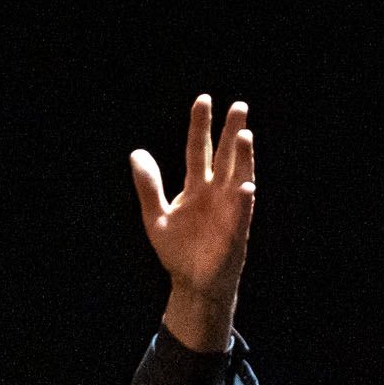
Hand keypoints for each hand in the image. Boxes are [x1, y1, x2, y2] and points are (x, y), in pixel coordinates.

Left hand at [134, 95, 255, 353]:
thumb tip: (137, 153)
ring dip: (243, 158)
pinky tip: (246, 185)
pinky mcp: (235, 233)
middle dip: (232, 132)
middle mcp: (216, 193)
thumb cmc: (178, 251)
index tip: (203, 100)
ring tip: (246, 135)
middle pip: (224, 156)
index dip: (200, 126)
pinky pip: (241, 214)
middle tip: (239, 106)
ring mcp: (229, 211)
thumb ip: (148, 186)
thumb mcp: (156, 216)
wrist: (192, 284)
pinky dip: (244, 200)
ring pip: (238, 178)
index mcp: (196, 187)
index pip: (197, 149)